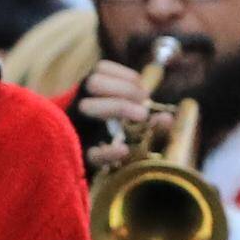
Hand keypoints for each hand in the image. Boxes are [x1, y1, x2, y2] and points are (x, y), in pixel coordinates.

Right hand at [74, 62, 151, 181]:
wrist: (71, 168)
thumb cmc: (104, 141)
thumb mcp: (122, 127)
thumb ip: (142, 122)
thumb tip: (168, 118)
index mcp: (87, 95)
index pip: (100, 71)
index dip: (123, 75)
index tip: (142, 86)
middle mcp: (77, 106)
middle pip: (93, 82)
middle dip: (123, 89)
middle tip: (144, 103)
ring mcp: (74, 128)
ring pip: (86, 107)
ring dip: (117, 106)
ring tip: (142, 116)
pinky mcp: (77, 156)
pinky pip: (89, 152)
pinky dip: (108, 151)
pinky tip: (123, 150)